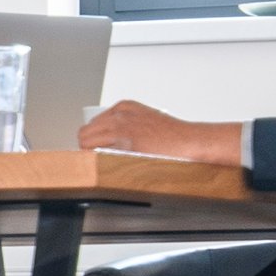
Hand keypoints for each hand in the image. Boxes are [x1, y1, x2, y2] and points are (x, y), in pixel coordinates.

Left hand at [79, 99, 240, 165]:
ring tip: (105, 166)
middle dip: (88, 149)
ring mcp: (120, 127)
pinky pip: (97, 154)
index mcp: (123, 107)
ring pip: (86, 143)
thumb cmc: (173, 136)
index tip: (99, 151)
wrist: (191, 141)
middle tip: (99, 161)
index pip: (92, 125)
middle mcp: (119, 115)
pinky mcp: (124, 142)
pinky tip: (109, 167)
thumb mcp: (145, 121)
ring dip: (91, 156)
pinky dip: (98, 162)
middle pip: (84, 134)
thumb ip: (125, 127)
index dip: (94, 142)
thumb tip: (108, 142)